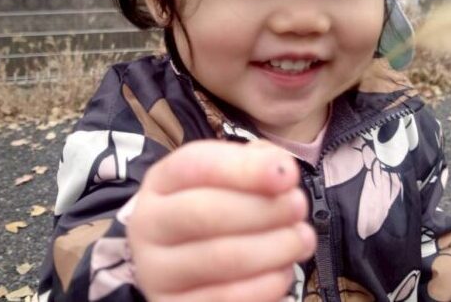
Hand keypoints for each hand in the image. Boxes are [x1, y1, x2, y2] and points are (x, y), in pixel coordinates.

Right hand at [127, 140, 314, 301]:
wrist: (181, 261)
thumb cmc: (213, 210)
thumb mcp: (227, 177)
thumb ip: (255, 162)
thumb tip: (281, 170)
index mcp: (161, 182)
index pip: (195, 165)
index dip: (243, 169)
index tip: (287, 175)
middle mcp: (149, 225)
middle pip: (206, 212)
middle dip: (265, 209)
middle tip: (298, 207)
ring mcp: (157, 272)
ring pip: (222, 259)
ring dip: (275, 248)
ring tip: (300, 239)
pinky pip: (229, 299)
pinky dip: (267, 286)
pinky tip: (281, 272)